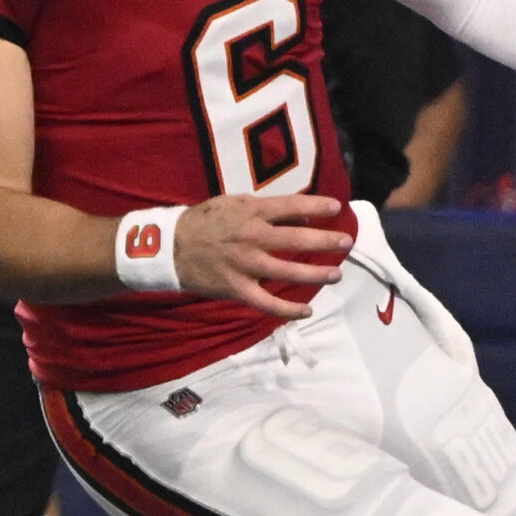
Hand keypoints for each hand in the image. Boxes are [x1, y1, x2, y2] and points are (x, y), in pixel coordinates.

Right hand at [169, 193, 353, 319]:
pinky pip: (267, 303)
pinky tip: (307, 311)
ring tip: (335, 274)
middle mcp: (252, 237)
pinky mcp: (237, 288)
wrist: (170, 247)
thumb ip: (266, 208)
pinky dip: (289, 310)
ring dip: (317, 273)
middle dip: (326, 241)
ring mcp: (246, 265)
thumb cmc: (204, 221)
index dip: (318, 205)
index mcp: (251, 212)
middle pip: (298, 239)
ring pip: (289, 271)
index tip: (337, 207)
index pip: (292, 206)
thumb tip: (301, 214)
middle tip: (346, 242)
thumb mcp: (233, 203)